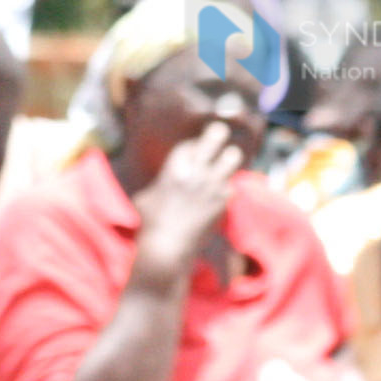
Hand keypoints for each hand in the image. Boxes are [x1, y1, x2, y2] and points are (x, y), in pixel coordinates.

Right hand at [132, 122, 243, 275]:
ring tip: (224, 163)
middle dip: (217, 133)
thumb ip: (160, 184)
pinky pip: (231, 185)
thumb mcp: (146, 196)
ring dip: (229, 157)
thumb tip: (164, 184)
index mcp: (175, 166)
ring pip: (233, 156)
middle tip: (218, 134)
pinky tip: (216, 195)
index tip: (194, 152)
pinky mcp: (223, 202)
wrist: (168, 247)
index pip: (192, 141)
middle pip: (216, 134)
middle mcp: (197, 171)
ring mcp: (213, 186)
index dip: (194, 145)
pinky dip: (225, 187)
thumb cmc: (151, 222)